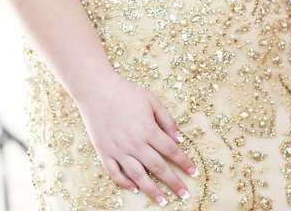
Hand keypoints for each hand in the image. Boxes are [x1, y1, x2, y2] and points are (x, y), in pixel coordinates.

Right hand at [76, 72, 197, 204]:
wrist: (96, 90)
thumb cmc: (126, 92)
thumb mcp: (152, 101)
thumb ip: (167, 121)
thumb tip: (178, 140)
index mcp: (148, 130)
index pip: (171, 151)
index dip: (184, 162)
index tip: (194, 172)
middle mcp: (134, 143)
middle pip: (158, 167)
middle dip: (173, 182)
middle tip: (183, 194)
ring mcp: (118, 150)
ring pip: (138, 175)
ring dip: (152, 190)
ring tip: (162, 201)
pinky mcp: (104, 152)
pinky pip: (115, 173)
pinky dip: (125, 183)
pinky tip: (135, 189)